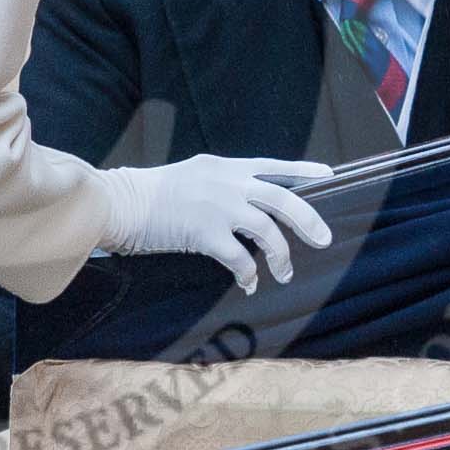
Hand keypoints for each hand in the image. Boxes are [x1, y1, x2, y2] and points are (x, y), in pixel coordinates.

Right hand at [102, 155, 333, 294]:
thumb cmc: (150, 194)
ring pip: (267, 231)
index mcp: (224, 167)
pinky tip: (250, 283)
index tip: (328, 176)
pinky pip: (241, 258)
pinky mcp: (205, 232)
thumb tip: (244, 205)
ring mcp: (218, 207)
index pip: (273, 166)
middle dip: (308, 220)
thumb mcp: (191, 175)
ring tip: (284, 274)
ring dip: (281, 256)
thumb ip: (220, 184)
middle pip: (281, 199)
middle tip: (323, 239)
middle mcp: (227, 182)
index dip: (303, 172)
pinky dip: (250, 273)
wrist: (121, 203)